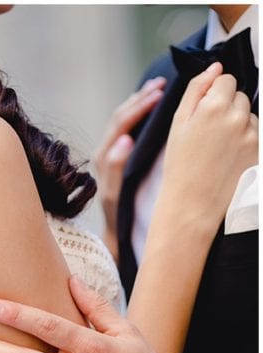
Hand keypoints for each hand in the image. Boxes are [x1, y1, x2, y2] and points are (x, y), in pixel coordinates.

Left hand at [93, 77, 165, 260]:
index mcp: (103, 157)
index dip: (139, 106)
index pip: (121, 123)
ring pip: (123, 119)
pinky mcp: (116, 155)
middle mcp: (104, 152)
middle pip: (120, 116)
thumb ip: (116, 168)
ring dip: (138, 101)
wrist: (114, 229)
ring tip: (157, 86)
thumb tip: (125, 140)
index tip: (159, 93)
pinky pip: (127, 127)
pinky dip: (139, 112)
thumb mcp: (116, 193)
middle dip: (140, 98)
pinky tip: (151, 105)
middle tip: (161, 82)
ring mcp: (109, 153)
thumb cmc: (118, 214)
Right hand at [160, 62, 257, 224]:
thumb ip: (195, 90)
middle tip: (208, 134)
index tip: (203, 112)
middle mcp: (237, 116)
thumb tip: (215, 67)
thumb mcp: (178, 125)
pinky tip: (229, 157)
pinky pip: (256, 133)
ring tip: (218, 149)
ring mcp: (252, 133)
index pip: (226, 80)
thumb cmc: (180, 166)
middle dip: (226, 108)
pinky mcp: (260, 148)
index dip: (213, 93)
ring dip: (237, 124)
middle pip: (239, 96)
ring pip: (249, 115)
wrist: (192, 204)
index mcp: (213, 106)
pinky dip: (245, 140)